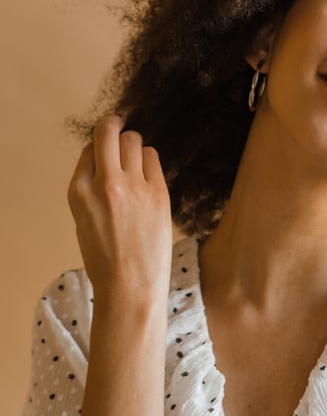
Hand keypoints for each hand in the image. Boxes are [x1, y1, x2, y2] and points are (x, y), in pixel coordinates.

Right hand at [68, 114, 172, 299]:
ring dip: (134, 146)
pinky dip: (149, 161)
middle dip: (115, 128)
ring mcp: (132, 186)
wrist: (130, 286)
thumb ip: (91, 188)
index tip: (106, 154)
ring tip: (135, 163)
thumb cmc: (106, 259)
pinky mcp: (158, 193)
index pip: (88, 148)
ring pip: (134, 140)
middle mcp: (103, 183)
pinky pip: (153, 158)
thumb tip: (104, 160)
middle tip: (120, 132)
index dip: (98, 148)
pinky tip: (148, 176)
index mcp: (78, 191)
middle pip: (109, 132)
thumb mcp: (84, 220)